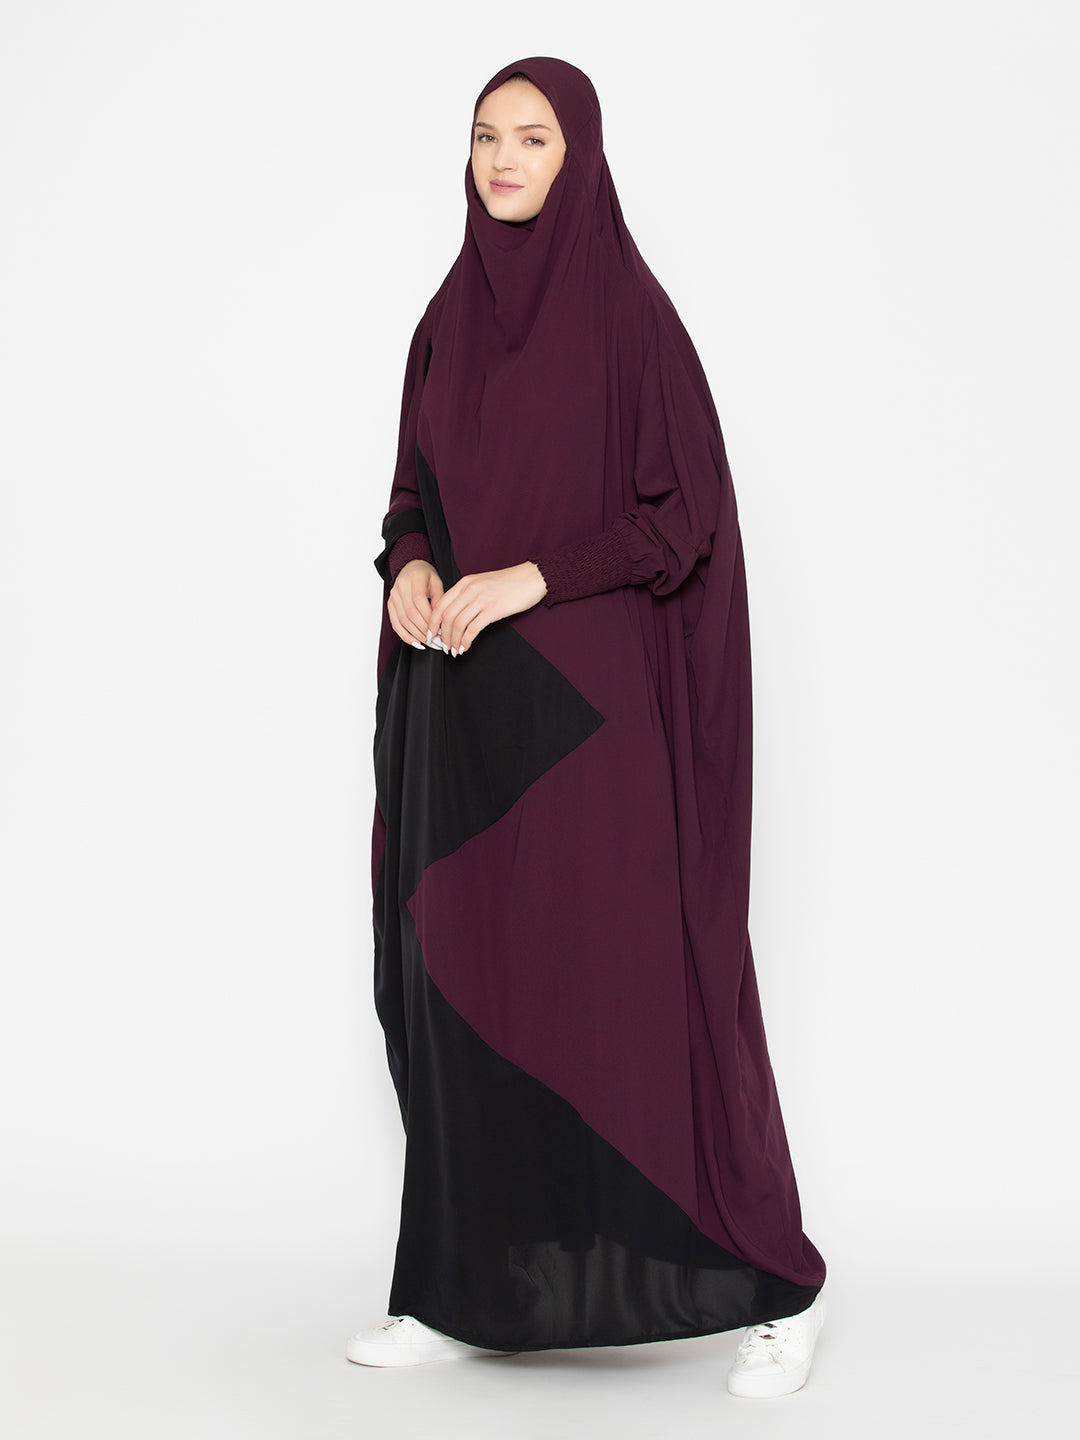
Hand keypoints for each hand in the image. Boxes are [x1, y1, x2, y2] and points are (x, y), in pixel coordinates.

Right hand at [387, 558, 443, 649]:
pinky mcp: (390, 605)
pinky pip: (395, 623)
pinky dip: (405, 635)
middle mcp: (400, 587)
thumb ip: (439, 599)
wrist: (410, 568)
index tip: (439, 629)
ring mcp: (393, 596)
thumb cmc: (425, 576)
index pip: (419, 601)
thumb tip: (439, 620)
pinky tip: (415, 642)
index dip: (429, 618)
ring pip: (402, 620)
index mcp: (414, 578)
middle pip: (410, 613)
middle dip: (424, 630)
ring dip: (416, 635)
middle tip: (436, 640)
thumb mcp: (437, 582)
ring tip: (429, 643)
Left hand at [427, 561, 547, 655]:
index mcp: (465, 583)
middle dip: (442, 635)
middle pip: (446, 616)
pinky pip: (473, 629)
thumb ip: (467, 594)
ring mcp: (481, 600)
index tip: (431, 634)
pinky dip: (466, 641)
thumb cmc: (509, 582)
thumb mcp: (482, 583)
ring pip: (457, 624)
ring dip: (453, 641)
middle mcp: (470, 590)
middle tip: (442, 646)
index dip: (432, 622)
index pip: (440, 604)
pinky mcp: (493, 610)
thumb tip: (455, 613)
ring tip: (454, 650)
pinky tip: (465, 647)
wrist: (531, 578)